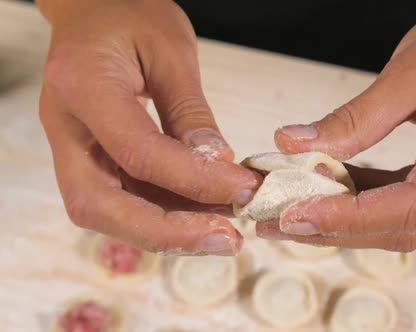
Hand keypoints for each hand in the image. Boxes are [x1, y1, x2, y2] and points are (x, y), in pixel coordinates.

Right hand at [39, 0, 260, 254]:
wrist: (94, 8)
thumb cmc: (129, 13)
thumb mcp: (172, 51)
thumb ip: (191, 113)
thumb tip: (217, 166)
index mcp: (82, 84)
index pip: (136, 151)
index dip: (193, 179)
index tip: (242, 190)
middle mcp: (64, 125)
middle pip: (98, 205)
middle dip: (166, 233)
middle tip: (225, 239)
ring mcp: (71, 145)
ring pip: (107, 211)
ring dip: (167, 230)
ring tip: (223, 229)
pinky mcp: (87, 156)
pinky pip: (120, 198)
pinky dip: (162, 212)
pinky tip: (203, 212)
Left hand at [259, 2, 415, 250]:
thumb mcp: (405, 74)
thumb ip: (350, 121)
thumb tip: (294, 145)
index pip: (412, 205)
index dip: (350, 217)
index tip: (297, 216)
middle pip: (409, 226)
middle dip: (342, 228)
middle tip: (285, 221)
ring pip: (410, 222)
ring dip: (352, 220)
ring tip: (301, 211)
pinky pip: (414, 203)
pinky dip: (371, 202)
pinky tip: (335, 192)